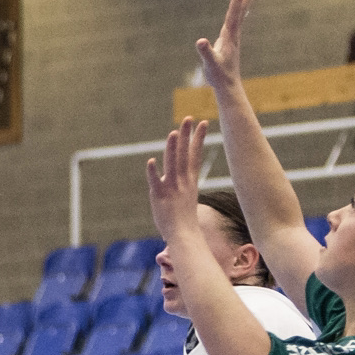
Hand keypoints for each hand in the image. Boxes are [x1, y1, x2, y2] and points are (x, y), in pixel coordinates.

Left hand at [146, 118, 207, 241]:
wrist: (184, 236)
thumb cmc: (184, 219)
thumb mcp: (188, 196)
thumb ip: (185, 184)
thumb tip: (188, 178)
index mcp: (190, 180)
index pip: (195, 154)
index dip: (198, 138)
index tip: (203, 123)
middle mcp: (182, 181)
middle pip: (185, 154)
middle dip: (187, 135)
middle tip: (189, 118)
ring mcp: (171, 188)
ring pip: (172, 164)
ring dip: (173, 148)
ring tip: (174, 133)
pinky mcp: (159, 196)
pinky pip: (155, 182)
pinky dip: (153, 172)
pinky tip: (151, 161)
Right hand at [195, 0, 257, 88]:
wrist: (228, 86)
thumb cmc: (218, 76)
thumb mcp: (210, 63)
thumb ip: (205, 52)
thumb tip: (200, 41)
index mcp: (229, 36)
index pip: (234, 13)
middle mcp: (233, 34)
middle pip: (241, 9)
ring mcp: (233, 37)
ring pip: (241, 14)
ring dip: (245, 0)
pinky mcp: (230, 41)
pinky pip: (237, 21)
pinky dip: (240, 11)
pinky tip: (242, 9)